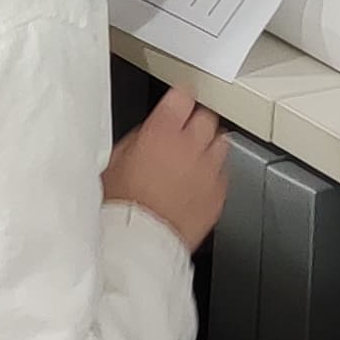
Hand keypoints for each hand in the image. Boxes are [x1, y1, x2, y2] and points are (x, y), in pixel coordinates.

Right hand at [101, 86, 226, 253]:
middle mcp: (190, 147)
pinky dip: (213, 173)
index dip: (181, 96)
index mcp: (161, 132)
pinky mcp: (219, 194)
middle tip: (187, 130)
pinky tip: (198, 182)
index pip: (183, 97)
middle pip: (207, 117)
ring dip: (209, 145)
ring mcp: (209, 171)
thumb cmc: (123, 207)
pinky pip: (223, 174)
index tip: (180, 98)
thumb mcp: (115, 161)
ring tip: (196, 156)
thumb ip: (139, 140)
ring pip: (221, 142)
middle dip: (197, 120)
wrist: (141, 243)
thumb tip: (149, 133)